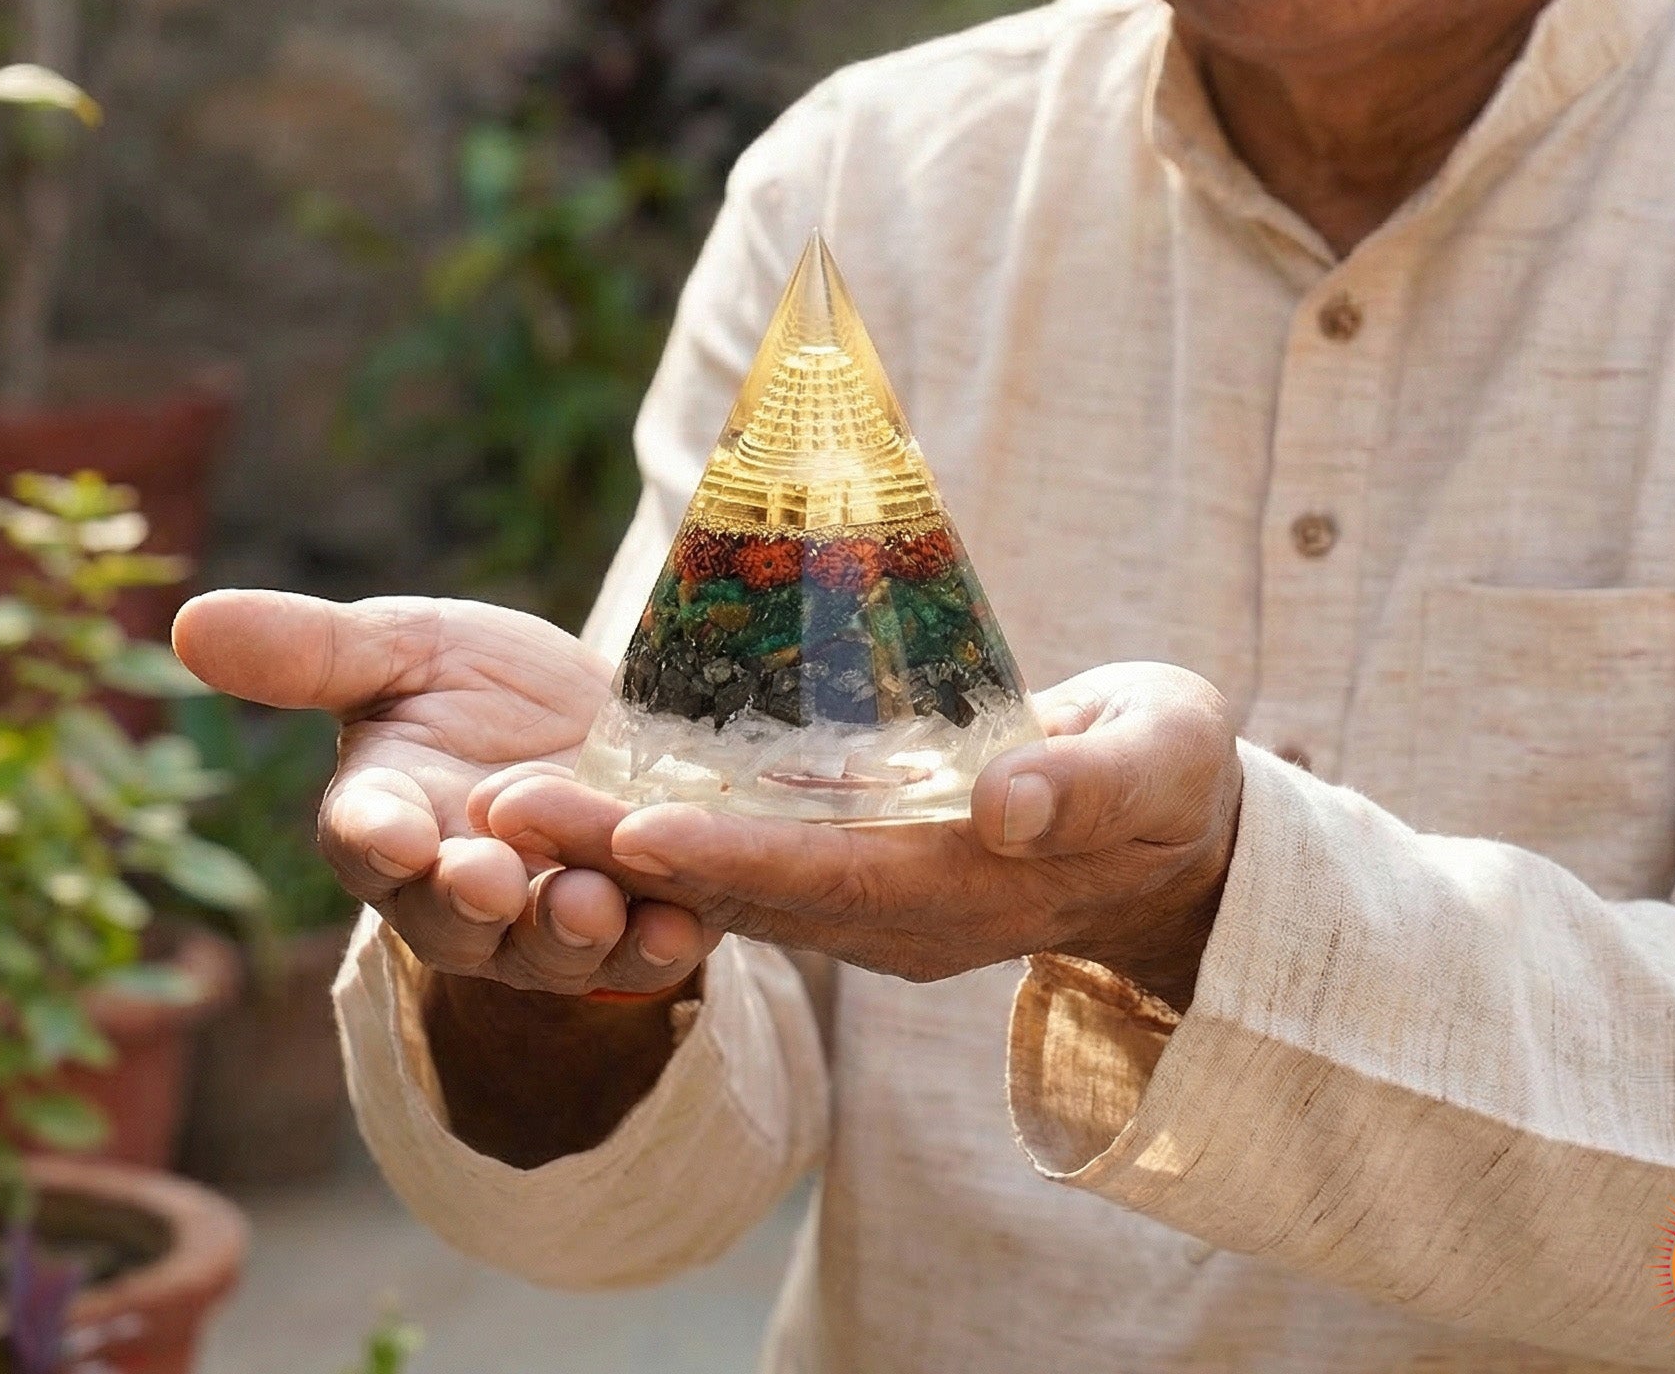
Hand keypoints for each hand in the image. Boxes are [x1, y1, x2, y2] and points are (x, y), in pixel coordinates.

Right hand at [172, 592, 720, 997]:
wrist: (608, 716)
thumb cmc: (481, 685)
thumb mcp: (407, 647)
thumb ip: (313, 651)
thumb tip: (188, 621)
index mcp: (387, 818)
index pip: (365, 837)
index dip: (375, 839)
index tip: (389, 830)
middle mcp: (459, 886)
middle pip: (453, 915)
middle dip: (471, 899)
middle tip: (489, 878)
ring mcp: (548, 915)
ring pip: (547, 946)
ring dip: (567, 932)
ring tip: (588, 903)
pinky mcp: (637, 921)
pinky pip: (642, 951)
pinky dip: (659, 944)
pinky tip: (681, 925)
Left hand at [479, 663, 1243, 1011]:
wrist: (1164, 831)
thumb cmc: (1167, 780)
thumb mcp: (1157, 762)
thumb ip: (1086, 785)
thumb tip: (1003, 806)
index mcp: (962, 887)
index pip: (827, 876)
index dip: (731, 856)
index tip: (635, 831)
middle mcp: (894, 911)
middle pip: (741, 890)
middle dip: (625, 855)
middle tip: (507, 807)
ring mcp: (868, 899)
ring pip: (724, 881)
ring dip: (617, 846)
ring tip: (508, 799)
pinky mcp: (852, 865)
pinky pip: (744, 859)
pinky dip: (664, 833)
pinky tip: (589, 790)